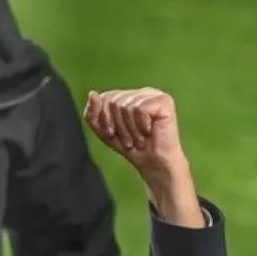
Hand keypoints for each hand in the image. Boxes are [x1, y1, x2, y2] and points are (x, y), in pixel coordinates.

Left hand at [84, 88, 203, 227]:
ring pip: (127, 107)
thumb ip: (93, 115)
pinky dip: (141, 126)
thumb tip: (92, 94)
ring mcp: (153, 95)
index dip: (105, 119)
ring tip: (139, 139)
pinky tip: (149, 132)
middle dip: (118, 127)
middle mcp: (140, 92)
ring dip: (130, 130)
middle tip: (129, 139)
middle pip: (114, 102)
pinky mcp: (164, 101)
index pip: (105, 98)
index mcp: (127, 96)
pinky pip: (141, 109)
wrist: (152, 163)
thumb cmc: (130, 146)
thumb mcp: (104, 132)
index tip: (112, 134)